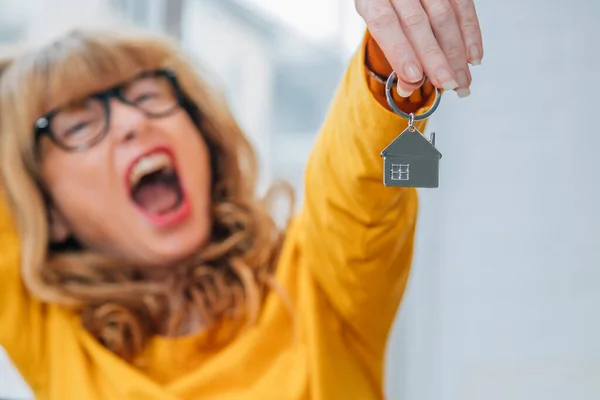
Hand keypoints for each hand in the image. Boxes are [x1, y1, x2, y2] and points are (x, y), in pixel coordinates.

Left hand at [355, 0, 482, 97]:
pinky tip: (472, 56)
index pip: (384, 23)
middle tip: (445, 82)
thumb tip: (409, 86)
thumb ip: (393, 55)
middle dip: (434, 57)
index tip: (414, 76)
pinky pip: (463, 6)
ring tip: (461, 79)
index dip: (400, 51)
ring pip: (443, 15)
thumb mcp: (379, 28)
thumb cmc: (384, 5)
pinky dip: (470, 33)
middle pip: (416, 22)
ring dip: (455, 52)